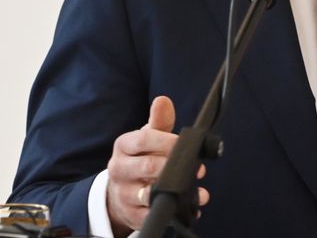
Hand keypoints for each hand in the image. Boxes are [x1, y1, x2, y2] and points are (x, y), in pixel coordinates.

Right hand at [106, 96, 208, 236]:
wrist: (121, 190)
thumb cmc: (139, 158)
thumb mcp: (147, 138)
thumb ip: (159, 121)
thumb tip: (163, 100)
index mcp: (123, 147)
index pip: (143, 140)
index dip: (166, 141)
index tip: (185, 144)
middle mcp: (119, 170)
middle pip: (146, 167)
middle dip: (173, 166)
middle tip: (197, 167)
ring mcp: (124, 194)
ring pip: (147, 194)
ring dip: (174, 190)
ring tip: (195, 188)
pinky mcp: (132, 215)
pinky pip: (152, 215)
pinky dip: (172, 212)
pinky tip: (189, 206)